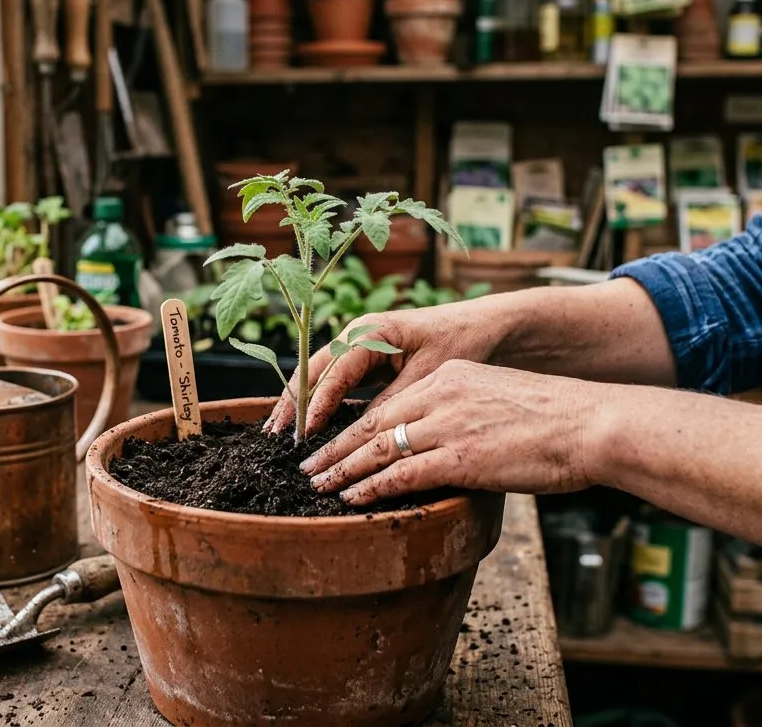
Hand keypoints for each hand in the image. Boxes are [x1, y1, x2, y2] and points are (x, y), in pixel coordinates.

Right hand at [266, 297, 509, 434]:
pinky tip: (306, 425)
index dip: (316, 403)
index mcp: (371, 331)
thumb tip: (361, 431)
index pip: (333, 371)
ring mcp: (359, 346)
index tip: (302, 433)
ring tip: (278, 433)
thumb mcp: (429, 375)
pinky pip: (333, 381)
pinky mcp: (367, 360)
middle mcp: (358, 334)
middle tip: (274, 436)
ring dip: (299, 403)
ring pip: (318, 375)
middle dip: (292, 403)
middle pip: (313, 369)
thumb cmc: (463, 342)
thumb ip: (393, 400)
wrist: (487, 326)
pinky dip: (318, 402)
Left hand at [298, 360, 600, 505]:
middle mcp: (442, 394)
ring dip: (341, 469)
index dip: (353, 424)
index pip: (389, 403)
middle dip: (334, 446)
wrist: (591, 424)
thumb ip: (467, 415)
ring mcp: (448, 425)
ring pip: (378, 448)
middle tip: (306, 467)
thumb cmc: (558, 421)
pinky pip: (401, 473)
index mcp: (451, 377)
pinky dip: (370, 487)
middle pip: (372, 422)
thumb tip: (452, 445)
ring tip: (316, 487)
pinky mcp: (459, 456)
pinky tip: (351, 498)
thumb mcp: (501, 401)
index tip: (330, 441)